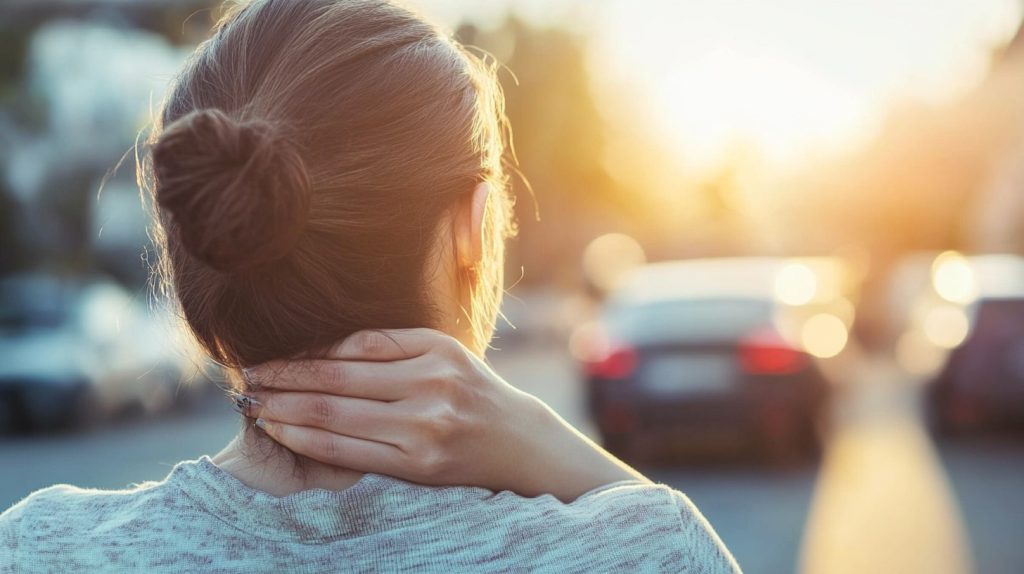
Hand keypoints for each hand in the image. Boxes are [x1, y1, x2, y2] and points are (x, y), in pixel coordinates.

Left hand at [241, 328, 649, 500]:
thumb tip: (321, 349)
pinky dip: (307, 442)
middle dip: (283, 380)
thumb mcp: (443, 353)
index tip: (270, 357)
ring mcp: (424, 427)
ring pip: (335, 416)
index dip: (304, 352)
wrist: (520, 443)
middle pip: (336, 380)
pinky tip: (282, 433)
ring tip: (252, 406)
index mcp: (434, 349)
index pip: (354, 345)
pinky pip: (349, 451)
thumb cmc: (472, 392)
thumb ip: (390, 346)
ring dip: (285, 411)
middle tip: (245, 380)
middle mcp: (430, 385)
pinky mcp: (418, 464)